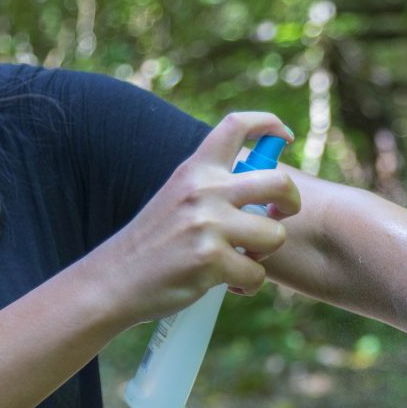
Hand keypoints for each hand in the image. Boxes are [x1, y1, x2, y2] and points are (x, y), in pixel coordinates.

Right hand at [83, 112, 299, 325]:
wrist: (114, 280)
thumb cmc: (155, 243)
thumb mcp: (178, 198)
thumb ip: (214, 188)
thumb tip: (267, 191)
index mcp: (195, 169)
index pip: (236, 126)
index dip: (269, 123)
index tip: (286, 136)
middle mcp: (203, 190)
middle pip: (279, 183)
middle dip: (291, 202)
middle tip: (281, 217)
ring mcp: (207, 224)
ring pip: (275, 236)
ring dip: (264, 254)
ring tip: (241, 260)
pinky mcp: (210, 259)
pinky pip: (256, 273)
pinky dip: (248, 284)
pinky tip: (229, 284)